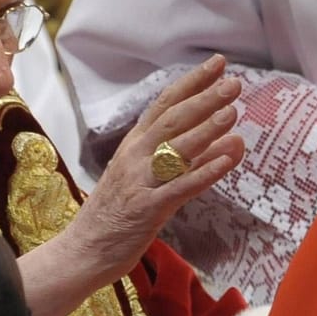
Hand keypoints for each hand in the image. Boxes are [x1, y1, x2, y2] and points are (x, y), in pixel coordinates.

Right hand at [66, 55, 243, 277]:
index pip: (164, 105)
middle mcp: (135, 157)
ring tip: (232, 111)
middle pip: (172, 120)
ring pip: (175, 149)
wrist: (83, 252)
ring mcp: (139, 182)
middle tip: (233, 83)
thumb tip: (233, 139)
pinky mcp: (146, 210)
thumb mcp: (149, 179)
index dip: (192, 82)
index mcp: (134, 146)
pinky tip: (227, 159)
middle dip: (204, 98)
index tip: (218, 63)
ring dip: (206, 129)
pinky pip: (179, 188)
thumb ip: (190, 160)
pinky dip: (204, 172)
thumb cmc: (117, 215)